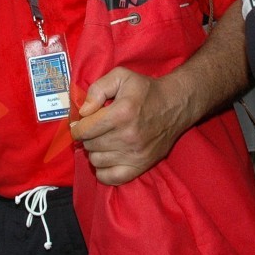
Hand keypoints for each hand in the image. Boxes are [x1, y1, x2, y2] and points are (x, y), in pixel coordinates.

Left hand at [70, 67, 189, 185]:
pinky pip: (110, 178)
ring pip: (96, 160)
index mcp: (122, 113)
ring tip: (105, 140)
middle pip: (89, 144)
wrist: (176, 104)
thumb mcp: (122, 76)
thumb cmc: (146, 90)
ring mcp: (135, 154)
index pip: (85, 129)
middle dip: (89, 136)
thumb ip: (98, 88)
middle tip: (97, 128)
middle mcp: (128, 136)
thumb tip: (84, 112)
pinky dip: (103, 170)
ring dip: (96, 150)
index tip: (81, 123)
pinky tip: (108, 157)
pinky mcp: (141, 166)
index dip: (78, 126)